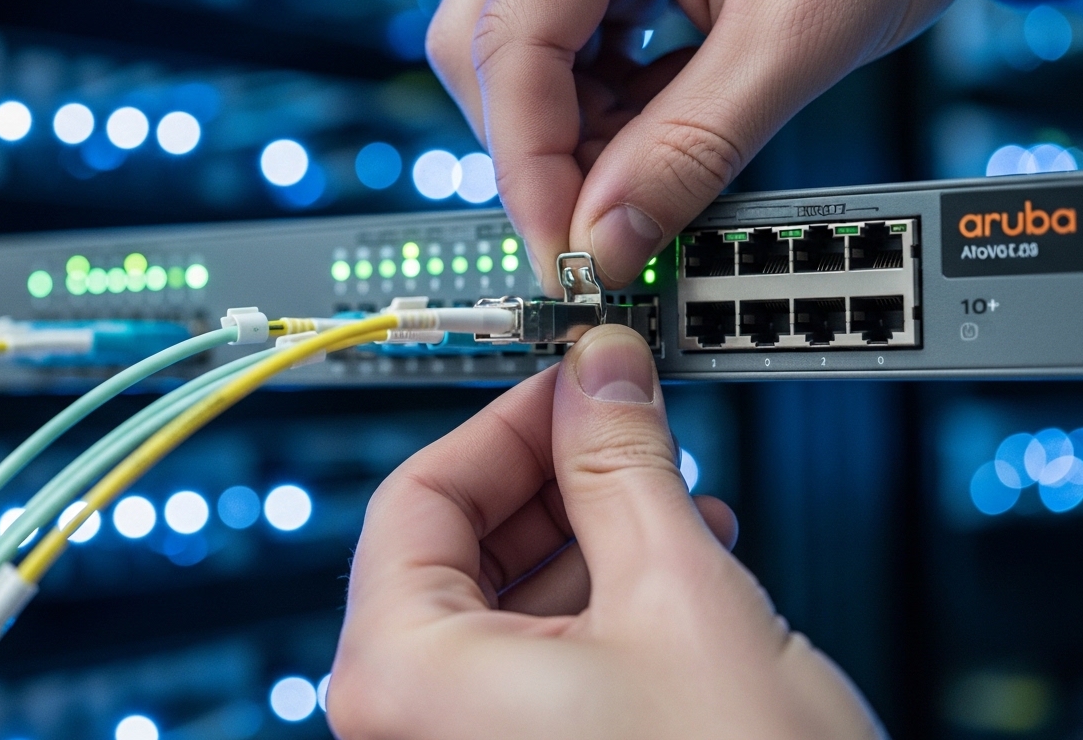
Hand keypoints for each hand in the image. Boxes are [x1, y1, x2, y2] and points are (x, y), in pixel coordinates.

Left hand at [327, 326, 881, 738]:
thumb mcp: (678, 594)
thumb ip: (622, 462)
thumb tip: (599, 379)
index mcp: (404, 680)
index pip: (416, 500)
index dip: (500, 424)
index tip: (564, 384)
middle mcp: (412, 731)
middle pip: (455, 553)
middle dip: (551, 481)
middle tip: (621, 428)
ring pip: (503, 609)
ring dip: (587, 539)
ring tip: (672, 498)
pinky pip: (533, 668)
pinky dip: (597, 609)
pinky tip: (674, 572)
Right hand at [428, 0, 968, 292]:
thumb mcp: (801, 31)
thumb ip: (697, 143)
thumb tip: (609, 240)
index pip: (507, 44)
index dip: (528, 164)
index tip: (565, 251)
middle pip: (487, 49)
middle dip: (544, 151)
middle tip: (607, 226)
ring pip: (515, 54)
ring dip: (572, 132)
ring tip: (652, 167)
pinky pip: (562, 41)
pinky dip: (599, 101)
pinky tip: (657, 120)